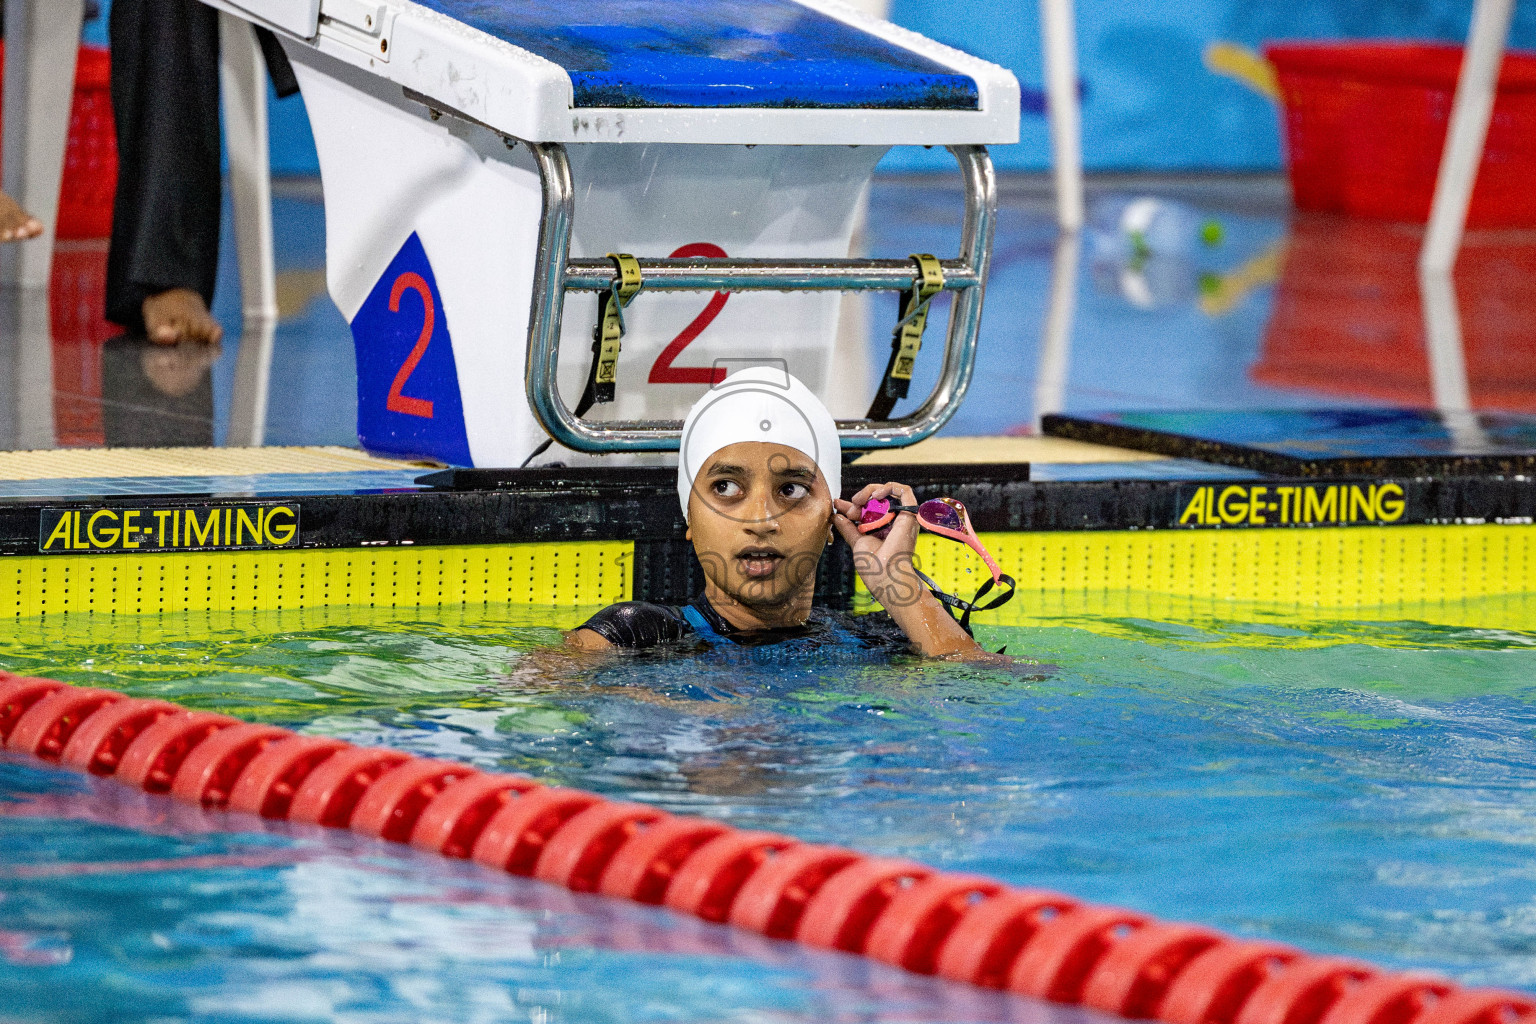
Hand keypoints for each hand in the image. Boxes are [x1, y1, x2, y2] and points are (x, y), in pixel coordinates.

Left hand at [833, 481, 926, 612]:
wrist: (886, 575)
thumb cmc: (874, 567)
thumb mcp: (857, 542)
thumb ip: (848, 528)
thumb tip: (836, 515)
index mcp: (882, 530)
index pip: (868, 510)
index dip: (853, 504)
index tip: (837, 504)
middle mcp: (893, 523)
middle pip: (876, 500)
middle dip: (859, 500)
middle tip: (850, 510)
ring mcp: (902, 518)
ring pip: (889, 492)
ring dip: (871, 491)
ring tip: (859, 500)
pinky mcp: (910, 514)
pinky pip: (904, 491)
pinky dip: (888, 488)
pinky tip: (874, 496)